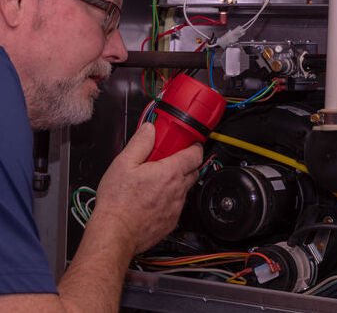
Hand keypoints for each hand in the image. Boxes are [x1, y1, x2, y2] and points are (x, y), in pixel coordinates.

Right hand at [90, 123, 202, 253]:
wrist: (114, 234)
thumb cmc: (118, 202)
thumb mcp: (124, 163)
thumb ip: (140, 142)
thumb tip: (149, 129)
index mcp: (170, 173)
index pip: (196, 154)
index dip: (194, 146)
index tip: (186, 142)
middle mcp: (178, 190)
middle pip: (194, 170)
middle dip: (185, 162)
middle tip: (168, 158)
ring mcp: (176, 208)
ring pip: (185, 189)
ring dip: (176, 181)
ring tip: (155, 179)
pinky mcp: (171, 222)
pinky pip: (176, 205)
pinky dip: (170, 198)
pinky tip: (152, 197)